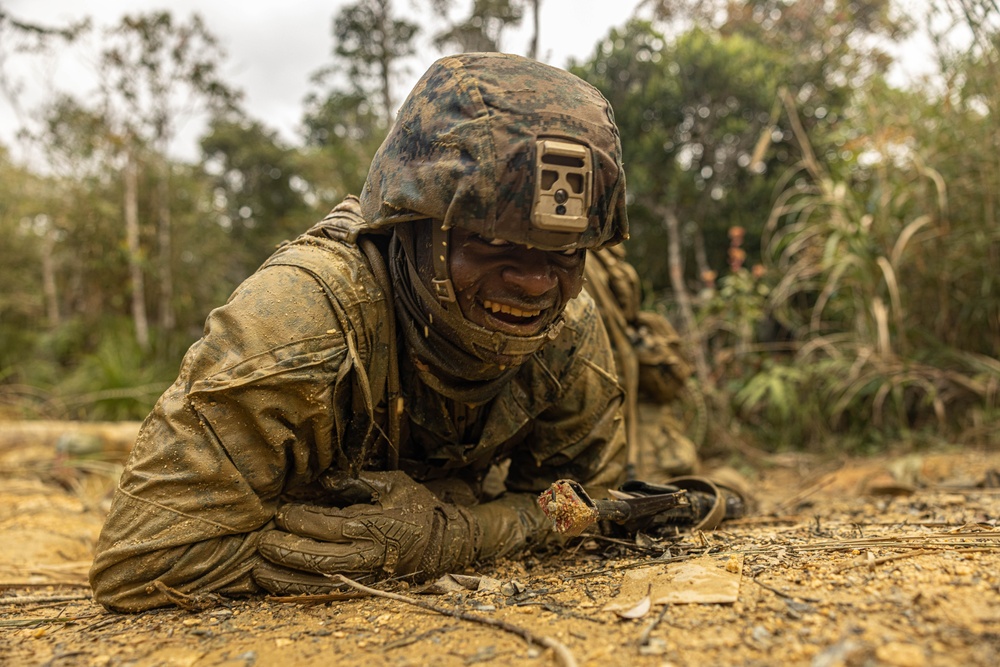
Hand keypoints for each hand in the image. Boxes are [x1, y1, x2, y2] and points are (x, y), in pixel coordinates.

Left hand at [252, 471, 478, 595]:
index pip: (330, 526)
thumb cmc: (416, 507)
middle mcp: (370, 554)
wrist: (446, 541)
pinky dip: (298, 592)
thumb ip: (358, 480)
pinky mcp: (364, 588)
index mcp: (376, 525)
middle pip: (319, 558)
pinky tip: (275, 586)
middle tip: (262, 541)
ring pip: (319, 582)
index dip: (302, 521)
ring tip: (258, 568)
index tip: (280, 512)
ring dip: (285, 577)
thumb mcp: (394, 483)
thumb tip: (324, 477)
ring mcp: (367, 575)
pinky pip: (326, 593)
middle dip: (286, 550)